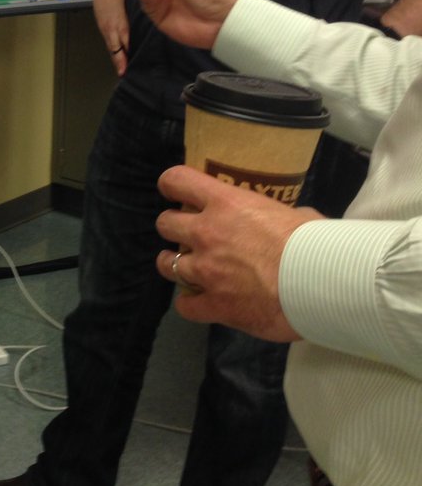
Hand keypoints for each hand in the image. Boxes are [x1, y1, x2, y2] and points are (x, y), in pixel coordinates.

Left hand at [154, 165, 323, 341]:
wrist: (321, 285)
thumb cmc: (315, 244)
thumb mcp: (298, 216)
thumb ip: (282, 217)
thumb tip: (294, 220)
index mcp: (225, 204)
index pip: (177, 180)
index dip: (171, 185)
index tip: (175, 192)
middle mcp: (206, 233)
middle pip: (165, 223)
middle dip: (175, 228)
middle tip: (191, 236)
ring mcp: (205, 270)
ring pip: (166, 264)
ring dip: (176, 265)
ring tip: (190, 269)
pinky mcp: (214, 305)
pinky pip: (185, 305)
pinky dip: (190, 304)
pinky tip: (201, 302)